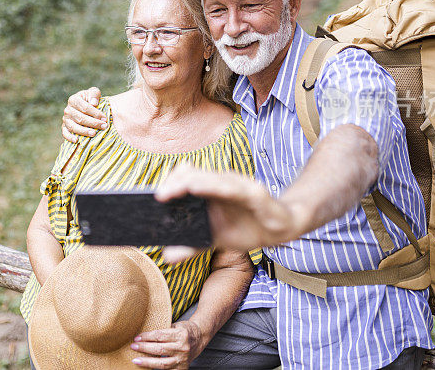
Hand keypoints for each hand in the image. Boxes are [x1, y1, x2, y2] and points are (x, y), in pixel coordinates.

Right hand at [61, 87, 106, 141]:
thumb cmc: (91, 100)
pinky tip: (77, 141)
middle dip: (93, 123)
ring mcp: (65, 119)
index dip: (95, 113)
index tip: (105, 118)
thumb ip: (94, 94)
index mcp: (74, 100)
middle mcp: (68, 110)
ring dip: (84, 131)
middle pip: (80, 118)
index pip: (85, 107)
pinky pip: (65, 133)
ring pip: (73, 127)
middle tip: (104, 126)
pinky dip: (69, 137)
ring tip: (94, 134)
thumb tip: (93, 103)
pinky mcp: (64, 127)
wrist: (85, 106)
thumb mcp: (94, 93)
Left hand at [131, 321, 202, 368]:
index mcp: (181, 335)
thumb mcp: (176, 325)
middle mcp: (183, 348)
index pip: (160, 336)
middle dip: (144, 348)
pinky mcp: (182, 368)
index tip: (137, 337)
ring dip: (147, 362)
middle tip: (133, 346)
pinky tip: (147, 367)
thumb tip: (144, 334)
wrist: (199, 338)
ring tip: (136, 360)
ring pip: (162, 363)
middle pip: (160, 349)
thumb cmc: (184, 330)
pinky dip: (156, 369)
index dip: (147, 336)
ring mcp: (183, 360)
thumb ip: (163, 330)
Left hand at [157, 164, 299, 252]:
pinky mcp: (254, 192)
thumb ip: (192, 246)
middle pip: (195, 176)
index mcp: (210, 192)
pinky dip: (217, 186)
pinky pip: (234, 188)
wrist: (280, 229)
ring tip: (178, 187)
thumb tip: (167, 257)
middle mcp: (221, 184)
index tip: (154, 195)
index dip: (171, 183)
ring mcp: (238, 186)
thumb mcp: (214, 240)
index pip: (187, 180)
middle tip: (159, 195)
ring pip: (212, 179)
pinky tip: (202, 188)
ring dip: (195, 181)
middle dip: (177, 183)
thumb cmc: (246, 228)